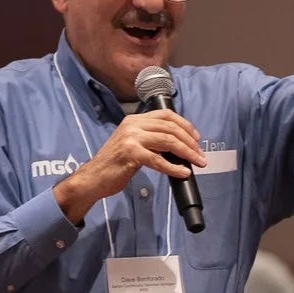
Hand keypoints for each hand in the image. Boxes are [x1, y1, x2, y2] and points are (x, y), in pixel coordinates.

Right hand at [56, 109, 204, 223]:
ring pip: (168, 141)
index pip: (166, 115)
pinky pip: (159, 160)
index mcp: (134, 119)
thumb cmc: (115, 163)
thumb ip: (151, 139)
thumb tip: (178, 145)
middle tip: (200, 155)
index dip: (185, 125)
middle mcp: (133, 125)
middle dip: (190, 142)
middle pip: (171, 128)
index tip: (197, 138)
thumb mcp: (133, 144)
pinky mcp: (130, 153)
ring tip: (198, 163)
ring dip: (187, 153)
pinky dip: (174, 167)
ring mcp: (131, 138)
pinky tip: (183, 173)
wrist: (93, 177)